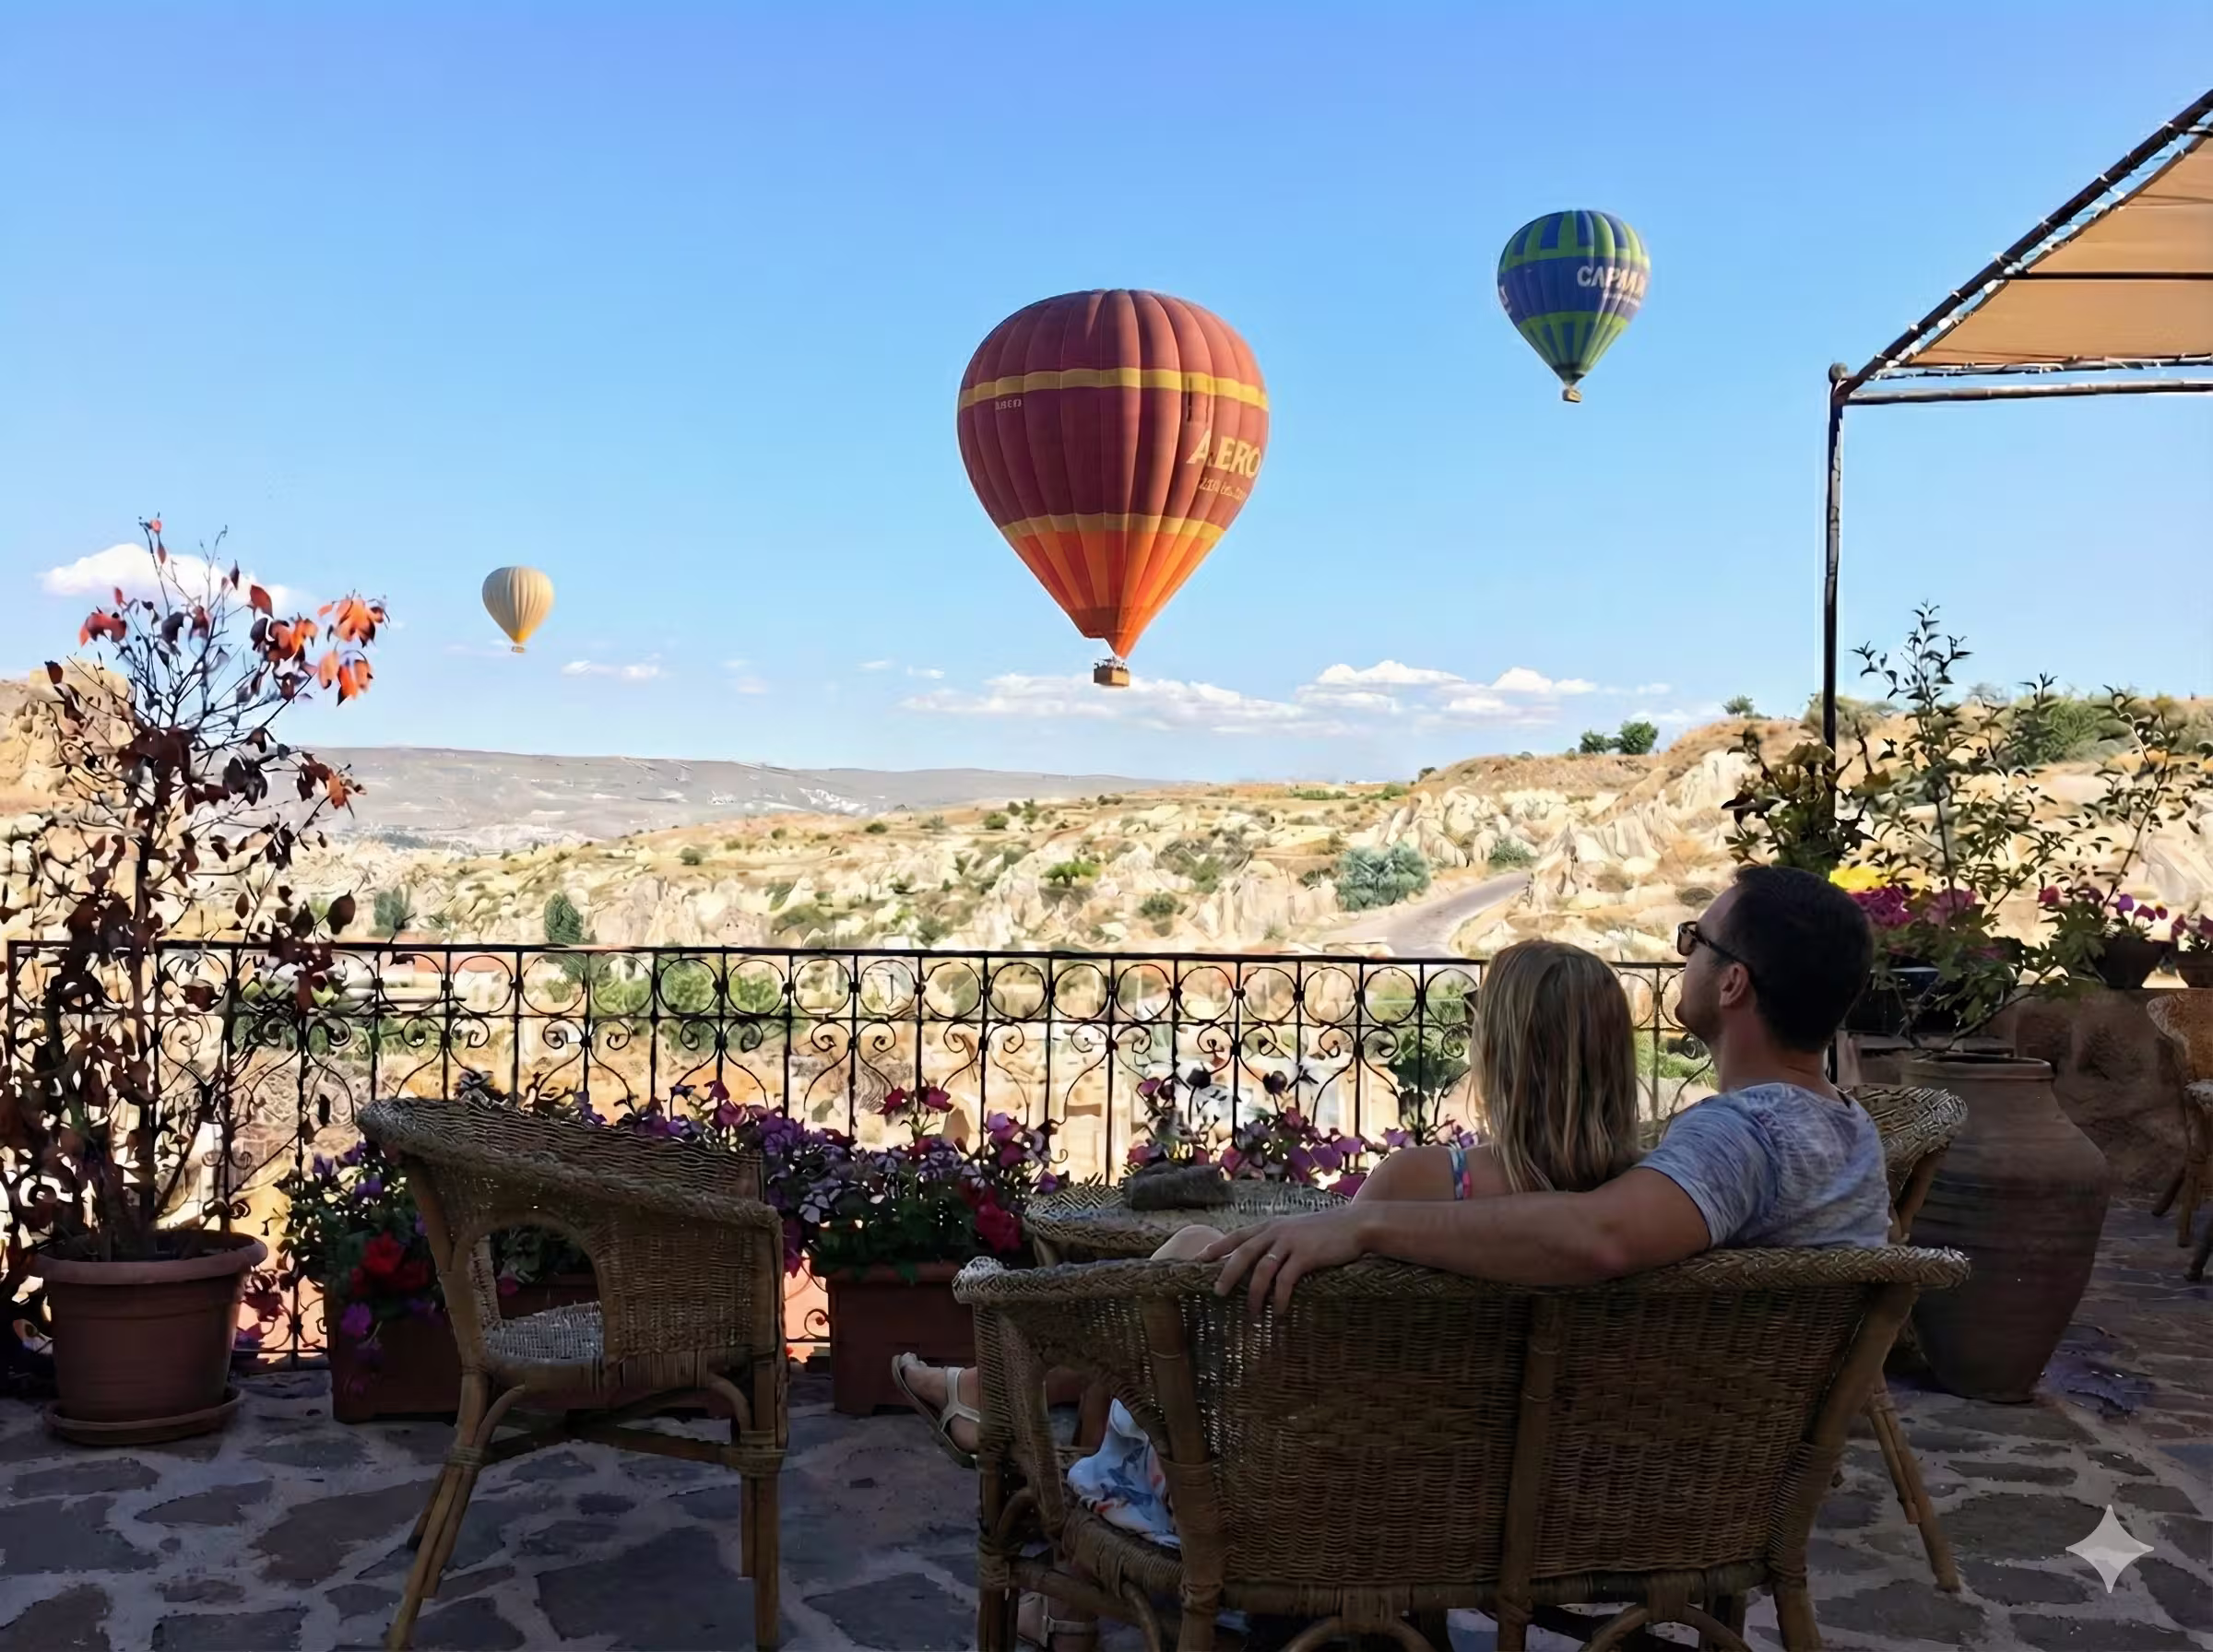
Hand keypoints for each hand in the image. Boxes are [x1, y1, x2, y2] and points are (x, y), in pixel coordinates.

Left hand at [1198, 1207, 1366, 1316]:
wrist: (1355, 1224)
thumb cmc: (1326, 1231)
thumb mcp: (1296, 1229)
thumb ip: (1278, 1240)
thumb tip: (1262, 1260)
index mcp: (1271, 1226)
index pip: (1238, 1236)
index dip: (1217, 1247)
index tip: (1199, 1259)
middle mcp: (1276, 1232)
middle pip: (1243, 1253)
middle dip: (1227, 1274)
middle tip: (1217, 1293)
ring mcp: (1290, 1242)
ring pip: (1262, 1270)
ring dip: (1255, 1295)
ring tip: (1252, 1313)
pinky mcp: (1305, 1256)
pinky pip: (1285, 1281)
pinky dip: (1280, 1299)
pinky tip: (1279, 1312)